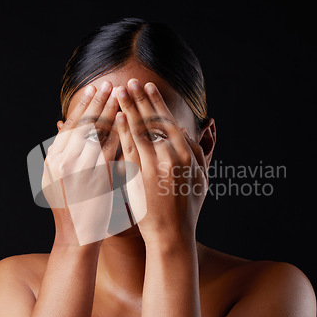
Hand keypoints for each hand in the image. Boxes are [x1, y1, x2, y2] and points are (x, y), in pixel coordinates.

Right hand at [41, 81, 119, 245]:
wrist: (77, 237)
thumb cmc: (71, 208)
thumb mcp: (56, 178)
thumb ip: (61, 152)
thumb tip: (62, 124)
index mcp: (53, 160)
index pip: (71, 126)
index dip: (84, 106)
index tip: (94, 89)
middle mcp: (63, 163)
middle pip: (84, 124)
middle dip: (98, 102)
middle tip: (109, 83)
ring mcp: (80, 171)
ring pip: (97, 134)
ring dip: (110, 112)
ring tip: (120, 94)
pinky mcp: (97, 180)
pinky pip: (109, 150)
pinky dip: (118, 133)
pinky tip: (126, 119)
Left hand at [115, 79, 208, 246]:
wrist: (172, 235)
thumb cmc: (187, 208)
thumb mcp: (201, 179)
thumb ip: (197, 154)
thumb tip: (188, 133)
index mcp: (186, 154)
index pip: (168, 121)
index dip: (156, 102)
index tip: (148, 87)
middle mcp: (170, 156)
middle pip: (152, 120)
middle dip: (140, 98)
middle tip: (130, 81)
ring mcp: (153, 166)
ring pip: (138, 131)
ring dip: (127, 108)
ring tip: (119, 91)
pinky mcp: (138, 177)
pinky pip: (127, 149)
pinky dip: (121, 131)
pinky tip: (115, 116)